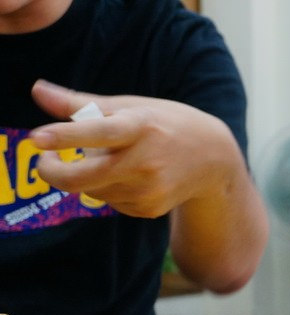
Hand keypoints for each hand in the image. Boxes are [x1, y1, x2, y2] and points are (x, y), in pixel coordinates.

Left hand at [29, 79, 242, 218]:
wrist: (213, 159)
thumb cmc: (164, 124)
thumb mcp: (130, 107)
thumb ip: (80, 103)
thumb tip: (36, 91)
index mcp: (141, 127)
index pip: (101, 132)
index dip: (67, 136)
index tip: (37, 138)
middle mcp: (146, 162)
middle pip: (84, 177)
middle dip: (53, 171)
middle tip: (45, 159)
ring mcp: (149, 190)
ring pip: (92, 189)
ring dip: (87, 176)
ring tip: (112, 158)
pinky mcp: (149, 209)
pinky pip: (109, 201)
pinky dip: (108, 189)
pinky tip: (130, 176)